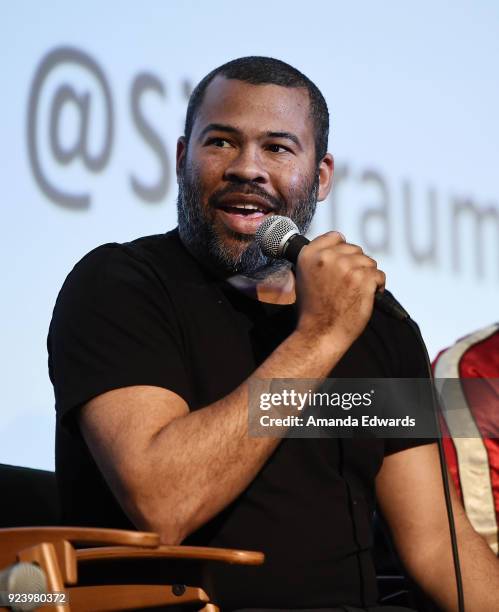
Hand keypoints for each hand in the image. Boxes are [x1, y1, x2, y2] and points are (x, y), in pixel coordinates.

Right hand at [294, 231, 384, 345]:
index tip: (342, 263)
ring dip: (367, 276)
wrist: (320, 333)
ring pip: (369, 262)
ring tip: (355, 292)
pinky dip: (376, 287)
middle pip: (354, 249)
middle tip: (348, 284)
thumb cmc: (312, 310)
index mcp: (309, 254)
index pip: (335, 237)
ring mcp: (347, 267)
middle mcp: (327, 257)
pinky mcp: (364, 279)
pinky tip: (366, 297)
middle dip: (355, 265)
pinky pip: (379, 275)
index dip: (342, 250)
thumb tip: (337, 248)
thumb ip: (318, 259)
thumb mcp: (303, 277)